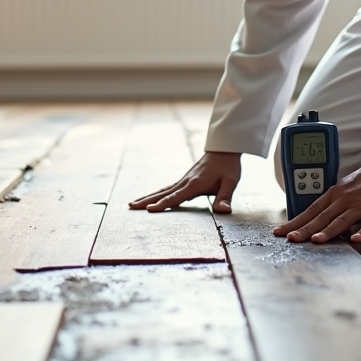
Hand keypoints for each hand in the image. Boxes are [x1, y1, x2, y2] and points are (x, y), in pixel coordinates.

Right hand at [128, 151, 242, 213]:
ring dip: (147, 197)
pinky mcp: (184, 180)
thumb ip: (225, 197)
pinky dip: (156, 194)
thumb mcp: (231, 182)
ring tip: (132, 204)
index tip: (150, 210)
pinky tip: (150, 199)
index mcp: (195, 184)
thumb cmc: (228, 166)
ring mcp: (183, 180)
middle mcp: (186, 182)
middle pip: (163, 193)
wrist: (224, 149)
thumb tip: (223, 211)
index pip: (176, 196)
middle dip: (147, 200)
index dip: (164, 204)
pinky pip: (167, 189)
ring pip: (162, 190)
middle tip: (130, 206)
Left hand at [275, 155, 360, 243]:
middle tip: (291, 240)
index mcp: (334, 194)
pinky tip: (355, 240)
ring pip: (342, 220)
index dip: (294, 222)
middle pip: (321, 217)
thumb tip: (317, 221)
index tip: (279, 232)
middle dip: (304, 229)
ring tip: (316, 241)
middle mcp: (344, 200)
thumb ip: (333, 204)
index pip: (310, 210)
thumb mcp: (345, 188)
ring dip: (328, 231)